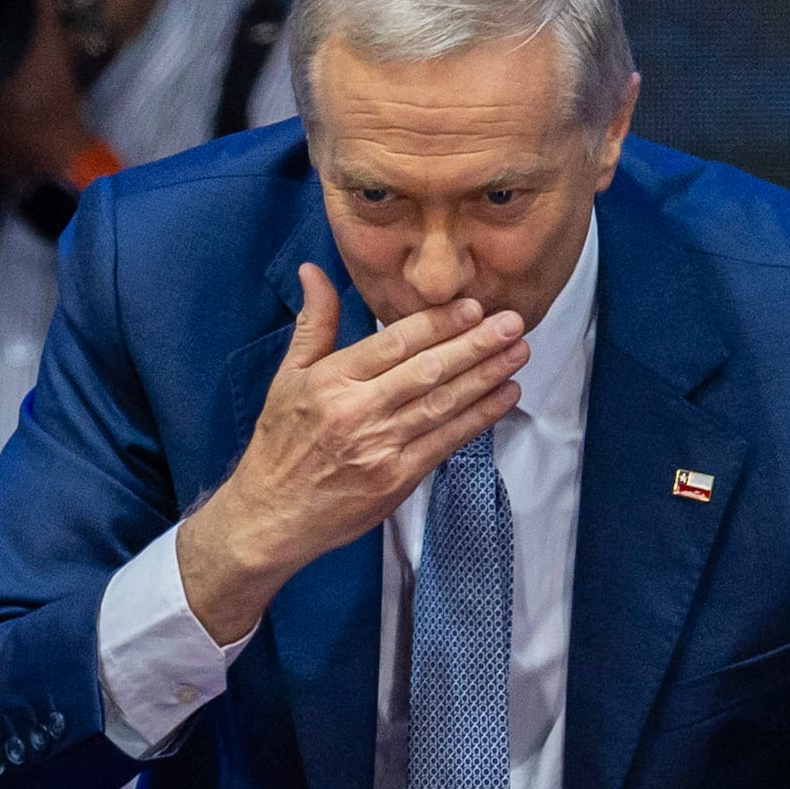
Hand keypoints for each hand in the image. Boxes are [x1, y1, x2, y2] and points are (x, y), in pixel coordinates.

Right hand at [170, 264, 530, 642]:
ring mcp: (380, 448)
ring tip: (519, 353)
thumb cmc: (279, 444)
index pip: (394, 343)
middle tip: (513, 323)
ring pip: (443, 404)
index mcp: (331, 381)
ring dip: (487, 376)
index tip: (473, 306)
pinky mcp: (396, 479)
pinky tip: (505, 396)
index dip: (439, 323)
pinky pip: (446, 441)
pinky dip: (480, 418)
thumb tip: (314, 272)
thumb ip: (313, 323)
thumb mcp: (287, 377)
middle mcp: (357, 412)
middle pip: (427, 371)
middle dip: (476, 345)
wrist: (270, 516)